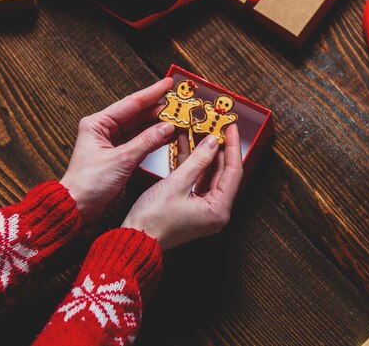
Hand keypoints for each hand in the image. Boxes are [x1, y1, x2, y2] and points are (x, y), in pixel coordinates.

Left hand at [60, 77, 174, 224]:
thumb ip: (146, 142)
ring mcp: (111, 143)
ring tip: (177, 116)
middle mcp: (103, 130)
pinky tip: (167, 134)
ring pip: (139, 128)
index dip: (152, 93)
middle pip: (136, 114)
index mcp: (97, 124)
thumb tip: (167, 127)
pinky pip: (139, 142)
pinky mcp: (117, 156)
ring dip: (157, 124)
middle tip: (178, 102)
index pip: (130, 104)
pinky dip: (153, 139)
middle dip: (157, 108)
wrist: (77, 207)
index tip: (168, 84)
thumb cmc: (88, 183)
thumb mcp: (121, 160)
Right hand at [122, 125, 242, 249]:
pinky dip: (191, 164)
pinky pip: (196, 180)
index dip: (233, 147)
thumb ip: (197, 160)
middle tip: (215, 127)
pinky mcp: (191, 207)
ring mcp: (203, 209)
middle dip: (217, 148)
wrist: (135, 239)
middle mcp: (215, 211)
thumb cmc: (153, 220)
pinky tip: (186, 145)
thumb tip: (212, 143)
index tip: (231, 128)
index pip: (233, 171)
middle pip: (222, 173)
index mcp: (219, 210)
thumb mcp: (177, 184)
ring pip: (208, 174)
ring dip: (202, 154)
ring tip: (199, 132)